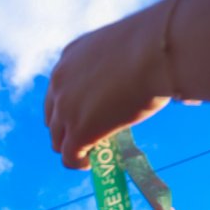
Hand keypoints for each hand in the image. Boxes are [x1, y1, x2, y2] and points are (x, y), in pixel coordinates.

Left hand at [44, 5, 168, 168]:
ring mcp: (66, 109)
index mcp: (70, 57)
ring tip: (91, 153)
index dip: (69, 109)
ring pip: (58, 141)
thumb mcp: (120, 50)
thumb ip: (112, 69)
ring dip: (73, 149)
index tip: (83, 117)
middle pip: (53, 119)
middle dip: (67, 131)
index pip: (58, 91)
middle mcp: (60, 82)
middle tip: (87, 139)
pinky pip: (69, 158)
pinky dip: (78, 164)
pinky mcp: (78, 132)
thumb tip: (127, 85)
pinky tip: (91, 163)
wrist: (157, 52)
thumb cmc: (154, 46)